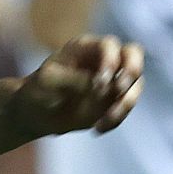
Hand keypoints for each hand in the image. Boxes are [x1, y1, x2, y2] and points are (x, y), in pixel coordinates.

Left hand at [10, 34, 144, 136]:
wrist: (36, 113)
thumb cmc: (39, 89)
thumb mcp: (48, 81)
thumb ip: (72, 79)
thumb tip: (99, 85)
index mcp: (86, 47)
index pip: (110, 44)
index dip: (111, 61)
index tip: (99, 83)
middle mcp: (104, 59)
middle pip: (133, 53)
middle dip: (132, 71)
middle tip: (118, 90)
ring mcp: (112, 79)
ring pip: (136, 83)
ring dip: (125, 103)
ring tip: (103, 121)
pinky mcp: (114, 100)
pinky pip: (125, 107)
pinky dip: (117, 119)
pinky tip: (98, 128)